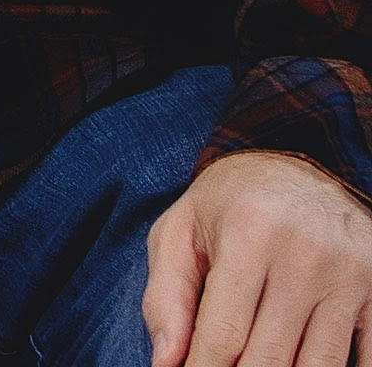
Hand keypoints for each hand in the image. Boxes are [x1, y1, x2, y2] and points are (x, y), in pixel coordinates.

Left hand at [144, 146, 371, 366]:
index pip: (224, 334)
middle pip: (271, 359)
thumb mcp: (181, 230)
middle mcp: (302, 255)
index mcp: (247, 232)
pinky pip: (365, 360)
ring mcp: (347, 277)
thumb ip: (165, 296)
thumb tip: (165, 363)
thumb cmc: (228, 206)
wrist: (297, 168)